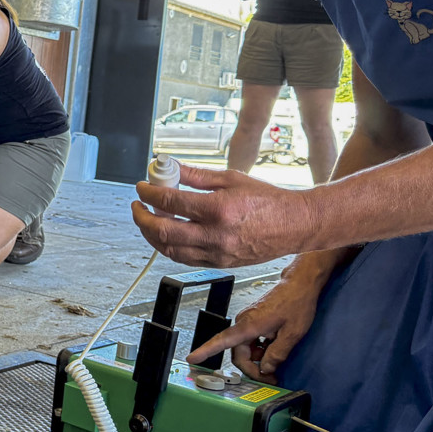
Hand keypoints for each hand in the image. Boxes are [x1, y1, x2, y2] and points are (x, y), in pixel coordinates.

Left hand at [131, 162, 317, 266]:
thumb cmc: (269, 201)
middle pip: (163, 231)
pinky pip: (184, 260)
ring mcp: (217, 253)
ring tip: (147, 219)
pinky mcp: (220, 264)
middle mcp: (216, 235)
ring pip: (169, 250)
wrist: (295, 225)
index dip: (149, 192)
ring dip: (151, 235)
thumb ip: (196, 176)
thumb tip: (171, 167)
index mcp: (218, 209)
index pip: (170, 202)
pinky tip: (164, 235)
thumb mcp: (231, 179)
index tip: (142, 186)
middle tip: (137, 205)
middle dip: (142, 217)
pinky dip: (168, 248)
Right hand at [186, 275, 320, 381]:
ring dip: (258, 358)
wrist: (299, 285)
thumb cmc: (295, 303)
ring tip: (277, 357)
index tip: (192, 358)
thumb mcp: (292, 334)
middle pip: (238, 353)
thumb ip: (277, 354)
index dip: (205, 351)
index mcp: (249, 325)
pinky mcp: (254, 321)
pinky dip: (261, 349)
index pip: (221, 341)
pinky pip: (251, 341)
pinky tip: (274, 346)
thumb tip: (267, 368)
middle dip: (252, 367)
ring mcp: (248, 321)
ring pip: (246, 348)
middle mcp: (244, 322)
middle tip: (269, 376)